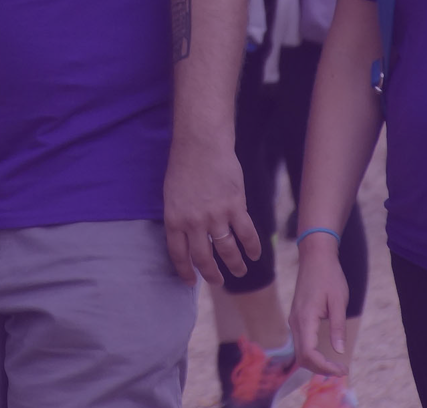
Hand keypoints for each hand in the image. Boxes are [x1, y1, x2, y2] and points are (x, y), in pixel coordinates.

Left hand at [162, 136, 258, 285]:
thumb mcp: (172, 195)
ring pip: (227, 250)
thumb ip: (180, 218)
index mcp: (174, 220)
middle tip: (217, 281)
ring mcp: (215, 216)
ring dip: (234, 265)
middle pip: (203, 258)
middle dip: (211, 274)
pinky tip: (255, 254)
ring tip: (239, 272)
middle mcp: (194, 223)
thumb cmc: (183, 166)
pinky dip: (252, 247)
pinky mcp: (235, 207)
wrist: (201, 145)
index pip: (179, 255)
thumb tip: (191, 238)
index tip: (191, 282)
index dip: (185, 271)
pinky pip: (246, 234)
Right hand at [289, 234, 350, 376]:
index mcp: (305, 318)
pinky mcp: (297, 317)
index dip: (324, 367)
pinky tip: (326, 353)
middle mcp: (295, 321)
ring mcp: (294, 319)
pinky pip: (301, 342)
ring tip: (335, 365)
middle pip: (302, 356)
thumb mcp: (338, 301)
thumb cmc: (329, 276)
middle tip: (342, 370)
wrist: (314, 256)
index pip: (309, 353)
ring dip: (316, 362)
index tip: (343, 370)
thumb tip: (339, 351)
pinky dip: (312, 353)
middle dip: (320, 368)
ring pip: (300, 351)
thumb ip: (338, 327)